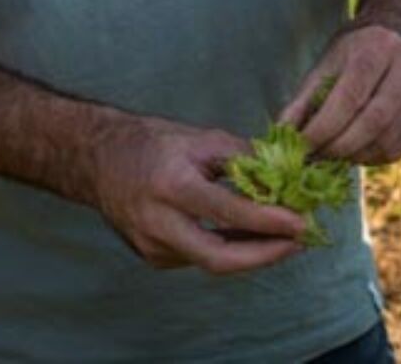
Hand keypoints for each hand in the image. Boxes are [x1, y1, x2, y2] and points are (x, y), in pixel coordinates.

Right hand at [88, 112, 307, 273]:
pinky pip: (200, 258)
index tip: (301, 221)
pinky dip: (229, 248)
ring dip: (252, 251)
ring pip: (212, 260)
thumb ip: (244, 160)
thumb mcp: (201, 139)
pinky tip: (251, 236)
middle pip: (219, 258)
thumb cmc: (153, 143)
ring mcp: (152, 246)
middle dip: (266, 254)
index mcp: (171, 185)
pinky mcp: (153, 258)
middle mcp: (158, 222)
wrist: (99, 161)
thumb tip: (286, 177)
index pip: (226, 211)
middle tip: (300, 240)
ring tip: (284, 234)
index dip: (267, 221)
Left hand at [279, 21, 400, 164]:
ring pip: (389, 140)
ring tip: (334, 156)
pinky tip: (358, 152)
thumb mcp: (328, 61)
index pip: (350, 97)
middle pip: (374, 122)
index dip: (323, 127)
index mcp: (378, 47)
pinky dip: (375, 157)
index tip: (302, 146)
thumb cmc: (358, 50)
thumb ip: (305, 97)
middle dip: (340, 147)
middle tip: (317, 158)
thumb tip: (283, 134)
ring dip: (356, 157)